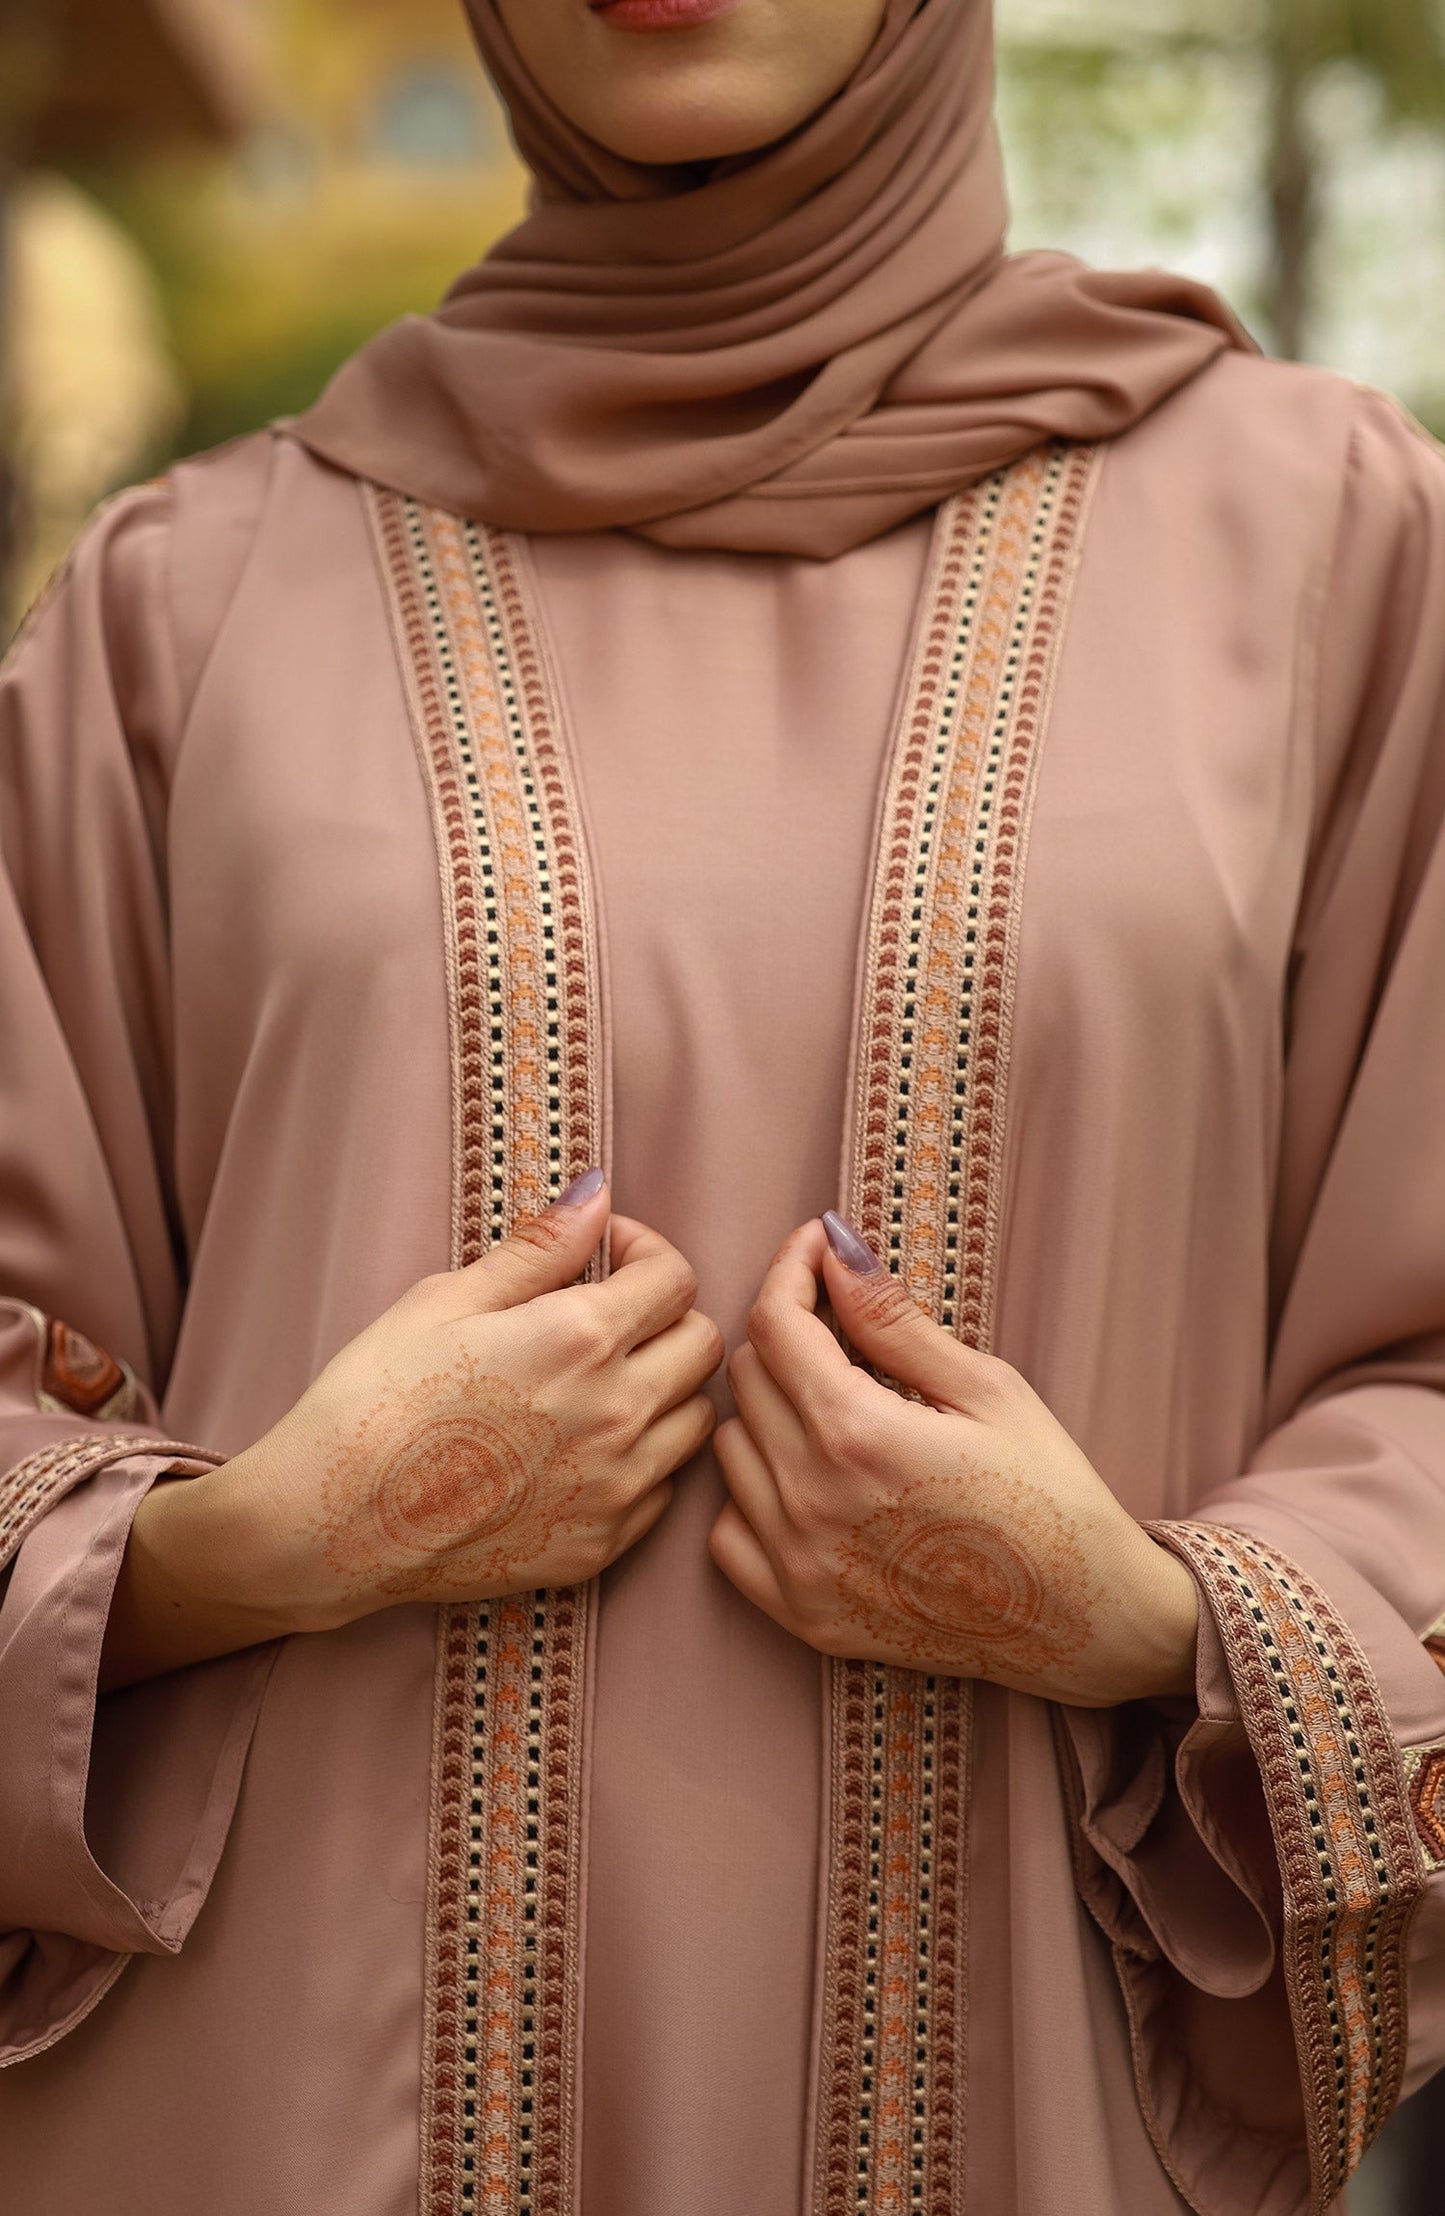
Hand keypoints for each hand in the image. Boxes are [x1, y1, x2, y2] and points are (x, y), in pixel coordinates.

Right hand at [102, 1174, 721, 1688]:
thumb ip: (541, 1247)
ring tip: (601, 1385)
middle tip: (608, 1317)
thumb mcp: (448, 1297)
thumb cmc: (376, 1398)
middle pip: (703, 1346)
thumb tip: (598, 1194)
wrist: (334, 1522)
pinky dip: (641, 1462)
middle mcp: (618, 1413)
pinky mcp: (601, 1546)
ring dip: (665, 1391)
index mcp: (584, 1338)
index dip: (644, 1250)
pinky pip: (662, 1490)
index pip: (676, 1276)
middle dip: (665, 1316)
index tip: (606, 1254)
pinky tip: (583, 1449)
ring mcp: (616, 1487)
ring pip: (697, 1421)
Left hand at [709, 1217, 1197, 1707]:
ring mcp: (798, 1566)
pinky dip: (756, 1495)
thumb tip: (835, 1250)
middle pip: (747, 1378)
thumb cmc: (1051, 1496)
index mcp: (858, 1434)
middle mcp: (810, 1501)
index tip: (818, 1249)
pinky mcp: (801, 1615)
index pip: (775, 1324)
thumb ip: (894, 1321)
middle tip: (844, 1328)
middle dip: (788, 1334)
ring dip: (770, 1412)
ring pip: (730, 1448)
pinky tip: (811, 1483)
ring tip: (836, 1408)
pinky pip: (728, 1531)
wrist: (1082, 1621)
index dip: (792, 1268)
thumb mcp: (987, 1389)